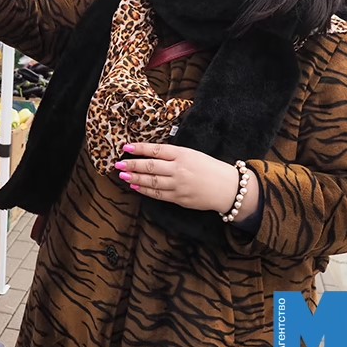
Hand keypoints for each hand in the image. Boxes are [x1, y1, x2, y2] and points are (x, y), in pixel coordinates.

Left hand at [113, 142, 249, 215]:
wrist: (228, 188)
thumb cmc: (209, 168)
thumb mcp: (192, 154)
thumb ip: (173, 154)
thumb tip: (150, 153)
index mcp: (183, 155)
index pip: (156, 150)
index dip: (139, 148)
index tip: (126, 147)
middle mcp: (179, 169)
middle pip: (151, 166)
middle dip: (132, 165)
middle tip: (118, 164)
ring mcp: (179, 185)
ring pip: (152, 181)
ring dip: (135, 178)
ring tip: (123, 175)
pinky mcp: (179, 199)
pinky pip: (158, 194)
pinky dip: (145, 190)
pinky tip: (135, 186)